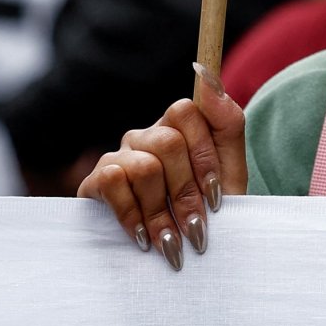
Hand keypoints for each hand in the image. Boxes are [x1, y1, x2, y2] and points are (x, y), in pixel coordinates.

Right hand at [77, 63, 246, 271]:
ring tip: (171, 243)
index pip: (187, 110)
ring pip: (144, 166)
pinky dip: (132, 215)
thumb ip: (226, 121)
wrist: (179, 252)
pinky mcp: (95, 181)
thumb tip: (205, 73)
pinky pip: (112, 182)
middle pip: (168, 143)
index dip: (205, 156)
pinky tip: (142, 239)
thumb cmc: (207, 210)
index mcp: (178, 125)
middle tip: (196, 230)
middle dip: (187, 193)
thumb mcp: (230, 171)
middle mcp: (146, 135)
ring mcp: (119, 155)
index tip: (217, 196)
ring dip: (162, 212)